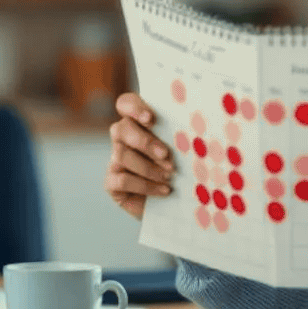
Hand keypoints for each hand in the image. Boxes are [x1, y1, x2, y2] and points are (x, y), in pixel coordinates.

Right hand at [105, 93, 174, 219]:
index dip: (134, 107)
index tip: (150, 119)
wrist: (176, 205)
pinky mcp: (112, 183)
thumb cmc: (183, 170)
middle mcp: (123, 139)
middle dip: (144, 141)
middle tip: (165, 155)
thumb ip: (182, 136)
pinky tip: (165, 190)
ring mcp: (115, 160)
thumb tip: (196, 128)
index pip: (125, 104)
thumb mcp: (185, 150)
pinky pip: (122, 180)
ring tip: (170, 175)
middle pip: (121, 128)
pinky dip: (146, 186)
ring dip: (148, 167)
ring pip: (121, 154)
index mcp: (139, 123)